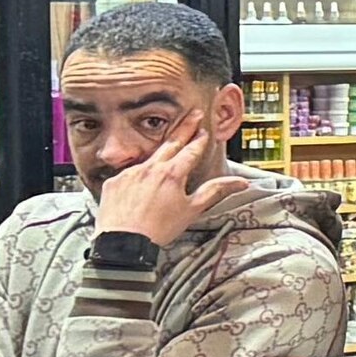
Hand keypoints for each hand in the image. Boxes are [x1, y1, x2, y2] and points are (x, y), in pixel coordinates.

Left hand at [91, 125, 250, 247]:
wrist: (123, 242)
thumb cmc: (159, 229)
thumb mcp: (193, 210)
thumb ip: (216, 191)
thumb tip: (241, 183)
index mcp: (173, 174)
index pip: (191, 150)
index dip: (199, 139)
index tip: (204, 130)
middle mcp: (150, 168)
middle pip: (171, 142)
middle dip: (184, 128)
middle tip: (192, 114)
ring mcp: (130, 173)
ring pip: (149, 159)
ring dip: (160, 155)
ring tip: (166, 155)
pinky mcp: (114, 182)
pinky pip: (129, 174)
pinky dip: (138, 177)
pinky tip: (141, 187)